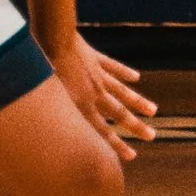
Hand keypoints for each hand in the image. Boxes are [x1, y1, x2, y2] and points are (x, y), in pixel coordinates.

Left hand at [51, 37, 158, 160]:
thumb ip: (56, 119)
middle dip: (136, 127)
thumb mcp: (46, 100)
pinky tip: (136, 77)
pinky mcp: (95, 58)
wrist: (52, 39)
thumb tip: (53, 139)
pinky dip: (125, 72)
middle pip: (120, 113)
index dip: (117, 145)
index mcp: (81, 105)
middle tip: (152, 136)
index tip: (132, 155)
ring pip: (123, 92)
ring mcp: (97, 75)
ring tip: (153, 111)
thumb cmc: (41, 71)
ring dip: (138, 102)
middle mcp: (94, 93)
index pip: (103, 131)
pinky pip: (113, 67)